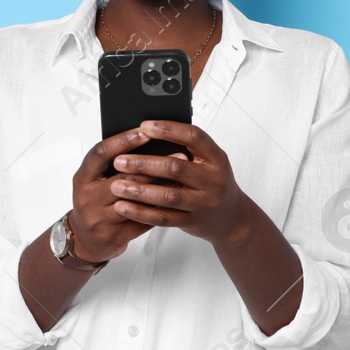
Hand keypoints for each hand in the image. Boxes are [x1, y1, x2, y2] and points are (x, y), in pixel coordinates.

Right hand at [68, 126, 165, 263]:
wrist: (84, 239)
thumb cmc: (94, 203)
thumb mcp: (94, 180)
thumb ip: (112, 164)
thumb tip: (146, 140)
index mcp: (83, 178)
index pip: (101, 153)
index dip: (123, 141)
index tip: (145, 132)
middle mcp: (89, 198)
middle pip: (123, 178)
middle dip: (153, 164)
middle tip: (178, 155)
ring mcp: (101, 219)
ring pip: (137, 201)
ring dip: (162, 187)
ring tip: (182, 177)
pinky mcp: (116, 235)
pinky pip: (143, 220)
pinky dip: (161, 208)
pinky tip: (176, 198)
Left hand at [106, 120, 256, 248]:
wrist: (232, 219)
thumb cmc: (212, 183)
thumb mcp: (208, 162)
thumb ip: (186, 150)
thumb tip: (146, 133)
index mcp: (217, 158)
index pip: (194, 137)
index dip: (169, 129)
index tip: (144, 126)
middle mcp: (213, 180)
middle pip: (176, 168)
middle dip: (144, 164)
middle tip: (119, 161)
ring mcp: (204, 203)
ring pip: (169, 196)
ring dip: (140, 191)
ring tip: (117, 186)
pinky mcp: (193, 222)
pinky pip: (164, 218)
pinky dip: (141, 213)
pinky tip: (123, 207)